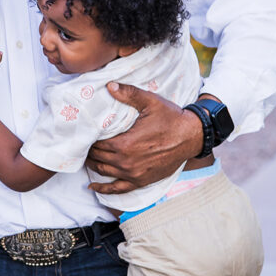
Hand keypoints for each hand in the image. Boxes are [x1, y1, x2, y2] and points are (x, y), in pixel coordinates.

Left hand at [85, 82, 203, 192]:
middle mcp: (126, 162)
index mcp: (125, 144)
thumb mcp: (150, 102)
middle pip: (98, 157)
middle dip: (88, 150)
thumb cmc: (171, 118)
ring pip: (104, 171)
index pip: (96, 144)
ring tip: (86, 157)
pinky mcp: (142, 181)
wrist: (192, 136)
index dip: (88, 138)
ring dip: (93, 165)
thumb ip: (128, 94)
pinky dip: (104, 189)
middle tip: (82, 143)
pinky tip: (93, 187)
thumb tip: (109, 85)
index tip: (83, 132)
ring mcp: (134, 174)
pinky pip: (118, 189)